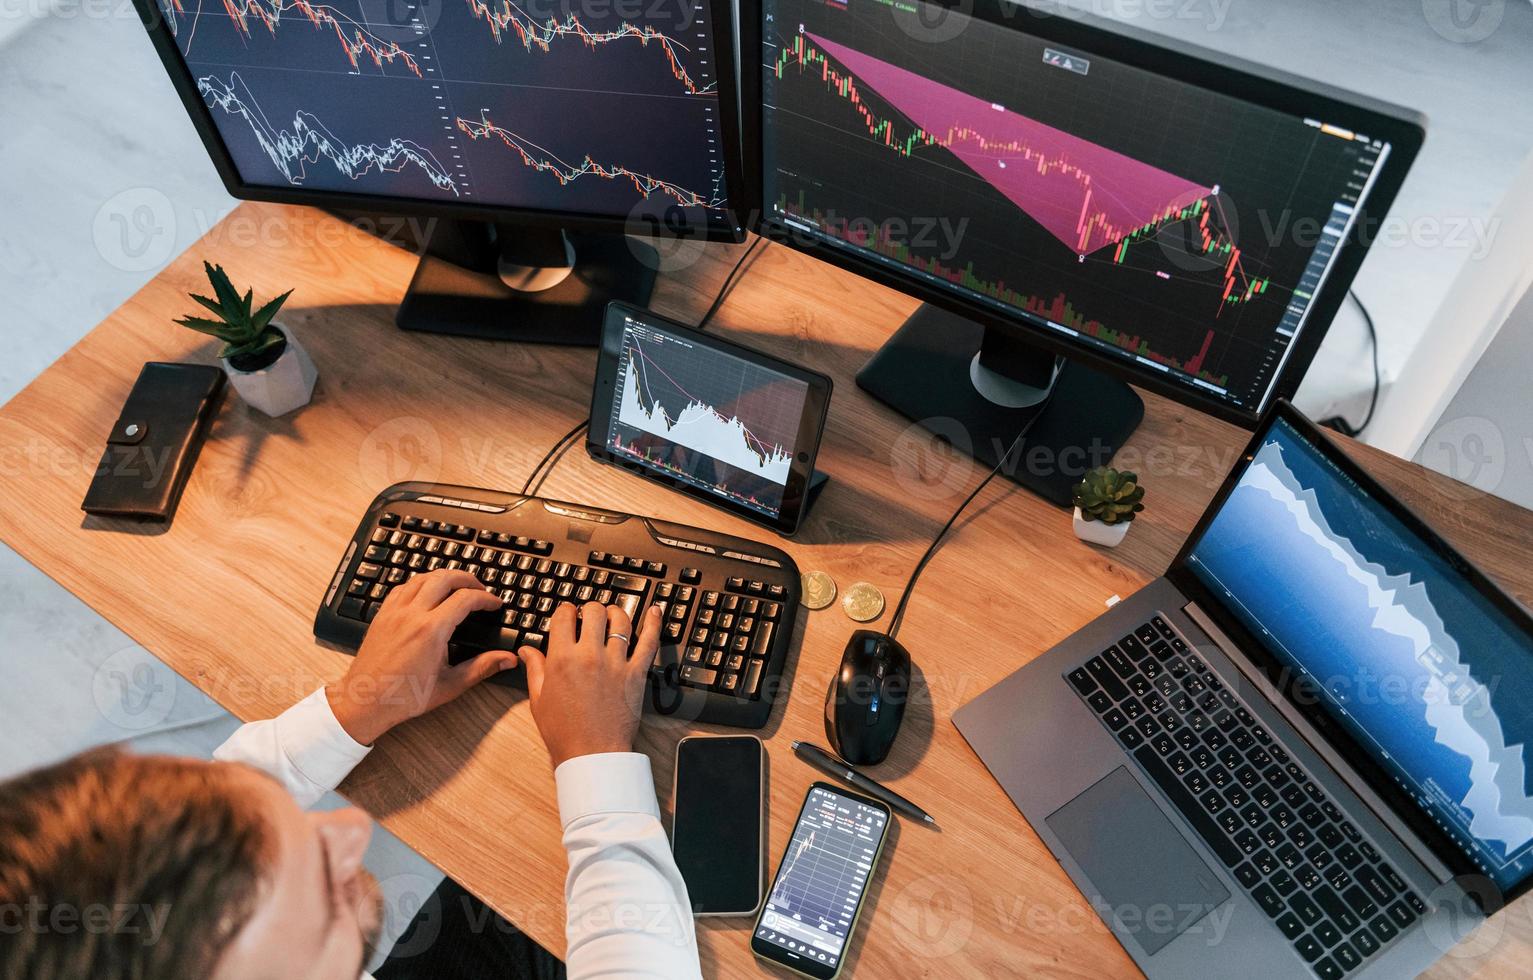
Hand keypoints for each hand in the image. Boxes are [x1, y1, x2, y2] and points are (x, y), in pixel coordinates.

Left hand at [326, 569, 518, 744]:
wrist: (366, 701)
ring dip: (443, 577)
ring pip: (422, 577)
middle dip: (467, 579)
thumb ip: (482, 668)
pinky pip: (403, 587)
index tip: (494, 604)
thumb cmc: (405, 696)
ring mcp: (394, 612)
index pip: (465, 598)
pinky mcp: (382, 615)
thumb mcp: (451, 685)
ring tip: (457, 586)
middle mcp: (412, 615)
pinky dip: (420, 583)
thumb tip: (507, 660)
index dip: (485, 598)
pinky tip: (426, 593)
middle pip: (444, 578)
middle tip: (480, 589)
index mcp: (432, 630)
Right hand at [519, 601, 662, 767]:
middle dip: (589, 609)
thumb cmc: (565, 733)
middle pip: (593, 611)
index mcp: (562, 659)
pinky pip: (649, 642)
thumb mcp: (539, 700)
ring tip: (611, 615)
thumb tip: (526, 650)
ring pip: (620, 620)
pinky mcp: (636, 674)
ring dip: (615, 612)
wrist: (593, 755)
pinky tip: (655, 611)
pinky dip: (654, 623)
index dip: (565, 611)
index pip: (564, 616)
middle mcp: (589, 655)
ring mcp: (615, 662)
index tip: (567, 615)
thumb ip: (534, 669)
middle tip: (588, 616)